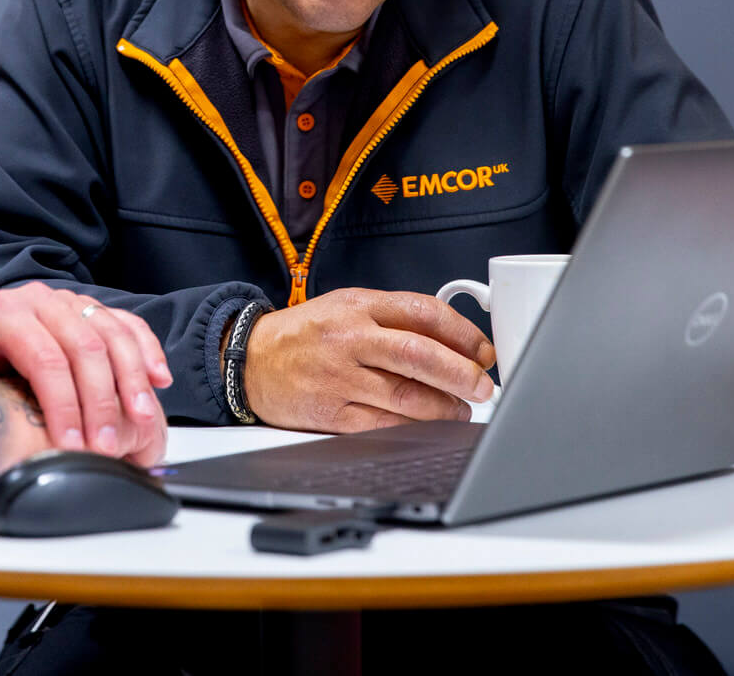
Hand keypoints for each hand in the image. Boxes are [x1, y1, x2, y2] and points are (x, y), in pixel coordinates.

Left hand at [0, 283, 169, 466]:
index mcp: (6, 312)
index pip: (44, 357)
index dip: (62, 403)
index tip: (70, 442)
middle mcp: (43, 301)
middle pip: (85, 348)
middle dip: (100, 401)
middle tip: (105, 445)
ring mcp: (72, 303)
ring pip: (113, 335)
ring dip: (132, 380)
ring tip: (140, 420)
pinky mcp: (93, 311)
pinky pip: (129, 324)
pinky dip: (147, 351)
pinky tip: (158, 379)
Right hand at [244, 288, 495, 433]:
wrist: (250, 358)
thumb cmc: (306, 333)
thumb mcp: (348, 307)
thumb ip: (395, 319)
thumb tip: (454, 343)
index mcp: (359, 305)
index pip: (422, 313)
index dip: (462, 333)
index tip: (483, 351)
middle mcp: (349, 338)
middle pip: (418, 355)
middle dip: (460, 373)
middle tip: (483, 386)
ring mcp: (338, 377)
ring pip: (405, 396)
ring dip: (444, 407)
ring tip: (461, 410)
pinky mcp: (329, 412)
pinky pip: (381, 425)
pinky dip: (413, 429)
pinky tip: (429, 427)